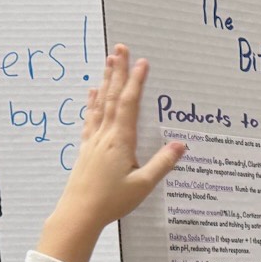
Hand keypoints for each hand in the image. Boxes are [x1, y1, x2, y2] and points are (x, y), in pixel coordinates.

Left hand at [36, 45, 183, 261]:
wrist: (79, 213)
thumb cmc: (111, 201)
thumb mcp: (143, 185)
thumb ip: (162, 163)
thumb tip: (181, 144)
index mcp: (121, 141)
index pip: (129, 104)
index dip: (136, 82)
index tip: (142, 62)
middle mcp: (105, 135)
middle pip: (112, 96)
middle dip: (118, 71)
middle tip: (120, 48)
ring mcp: (93, 140)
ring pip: (100, 103)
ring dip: (105, 80)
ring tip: (108, 60)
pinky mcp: (86, 149)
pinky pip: (91, 118)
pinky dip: (92, 102)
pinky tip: (92, 92)